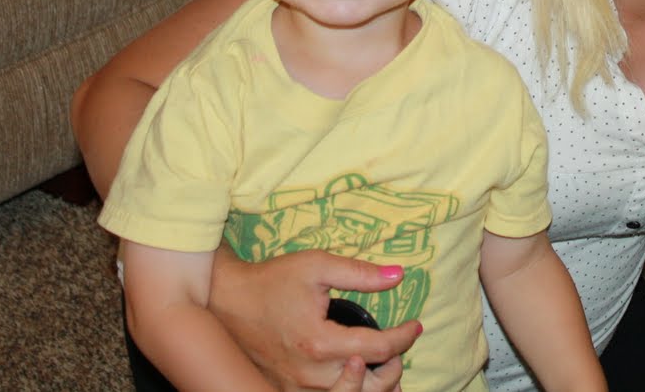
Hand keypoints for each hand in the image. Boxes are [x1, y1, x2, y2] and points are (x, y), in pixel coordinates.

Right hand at [208, 248, 419, 391]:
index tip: (416, 324)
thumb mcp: (317, 266)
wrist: (227, 301)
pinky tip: (357, 378)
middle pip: (369, 386)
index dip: (404, 336)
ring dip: (374, 387)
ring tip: (387, 369)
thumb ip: (359, 273)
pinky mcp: (286, 390)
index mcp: (320, 342)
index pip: (379, 348)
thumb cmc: (272, 281)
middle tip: (400, 346)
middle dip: (395, 367)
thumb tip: (398, 275)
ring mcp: (297, 387)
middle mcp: (310, 373)